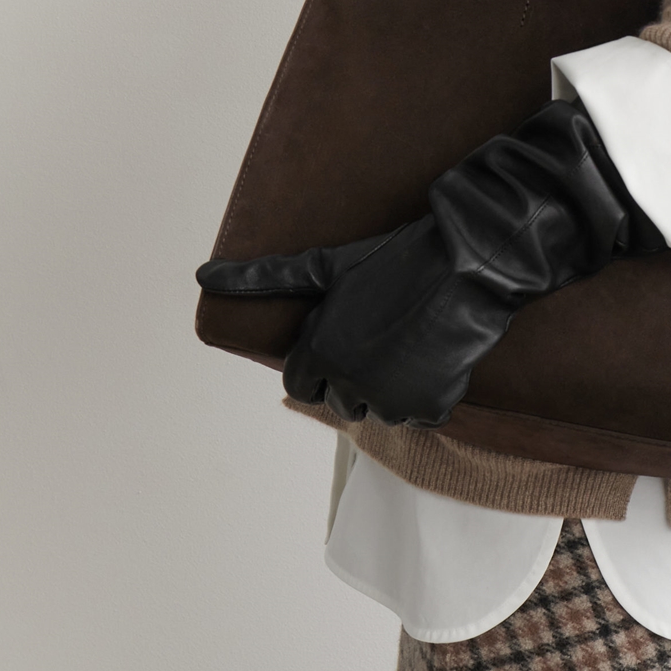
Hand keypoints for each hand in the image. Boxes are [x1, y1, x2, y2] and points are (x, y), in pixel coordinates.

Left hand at [196, 218, 491, 424]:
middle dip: (351, 375)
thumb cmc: (395, 257)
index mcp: (320, 352)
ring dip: (388, 386)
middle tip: (380, 335)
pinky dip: (425, 391)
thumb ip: (264, 278)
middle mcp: (350, 383)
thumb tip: (201, 275)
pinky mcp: (431, 407)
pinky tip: (433, 353)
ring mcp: (392, 399)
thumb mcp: (328, 264)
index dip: (318, 360)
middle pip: (338, 400)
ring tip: (409, 340)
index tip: (344, 337)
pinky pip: (419, 412)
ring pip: (378, 409)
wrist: (469, 262)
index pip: (299, 383)